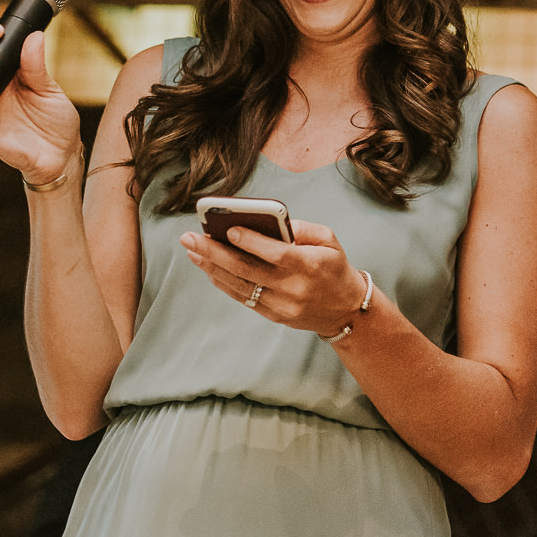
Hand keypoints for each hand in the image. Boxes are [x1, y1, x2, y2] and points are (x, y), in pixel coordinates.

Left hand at [180, 220, 370, 335]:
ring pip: (239, 285)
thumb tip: (270, 221)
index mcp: (310, 265)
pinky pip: (243, 298)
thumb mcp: (329, 240)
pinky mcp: (274, 316)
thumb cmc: (335, 267)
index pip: (276, 253)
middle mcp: (294, 287)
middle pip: (248, 269)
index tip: (227, 228)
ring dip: (212, 268)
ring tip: (193, 251)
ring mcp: (282, 305)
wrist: (346, 309)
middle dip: (215, 252)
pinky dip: (223, 283)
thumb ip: (302, 228)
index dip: (251, 241)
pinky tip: (209, 269)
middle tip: (191, 238)